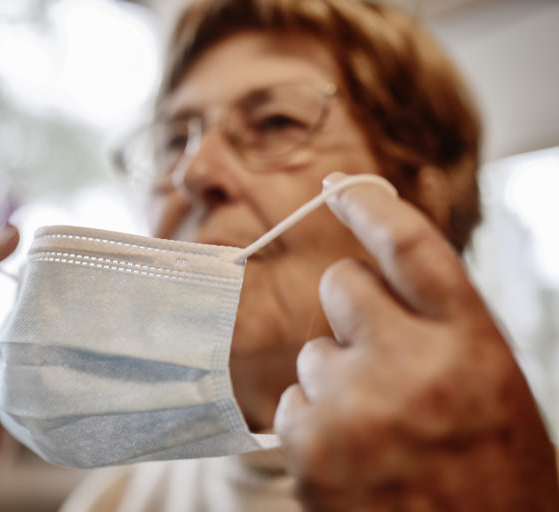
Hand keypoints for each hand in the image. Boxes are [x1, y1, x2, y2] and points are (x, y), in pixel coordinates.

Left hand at [274, 175, 558, 510]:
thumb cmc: (492, 479)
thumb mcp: (491, 391)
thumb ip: (441, 331)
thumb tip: (384, 282)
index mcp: (471, 345)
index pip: (410, 246)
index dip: (370, 206)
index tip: (338, 186)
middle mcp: (410, 364)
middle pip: (342, 285)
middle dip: (350, 307)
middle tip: (376, 355)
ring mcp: (354, 405)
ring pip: (313, 352)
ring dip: (336, 380)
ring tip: (378, 432)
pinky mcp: (310, 447)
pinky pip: (291, 405)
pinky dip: (314, 425)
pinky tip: (353, 461)